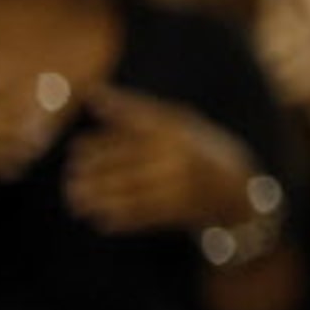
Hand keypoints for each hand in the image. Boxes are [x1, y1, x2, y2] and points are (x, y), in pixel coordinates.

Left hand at [60, 87, 257, 236]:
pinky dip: (118, 218)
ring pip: (129, 192)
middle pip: (125, 163)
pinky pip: (142, 216)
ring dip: (98, 198)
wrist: (237, 187)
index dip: (99, 142)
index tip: (76, 148)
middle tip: (71, 178)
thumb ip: (132, 109)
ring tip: (77, 199)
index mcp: (175, 128)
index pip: (129, 131)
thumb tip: (92, 91)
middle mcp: (178, 155)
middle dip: (93, 173)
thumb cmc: (196, 146)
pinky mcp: (180, 210)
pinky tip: (100, 218)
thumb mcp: (174, 120)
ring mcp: (180, 184)